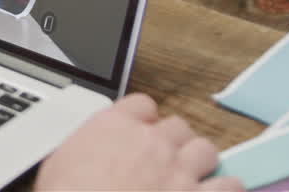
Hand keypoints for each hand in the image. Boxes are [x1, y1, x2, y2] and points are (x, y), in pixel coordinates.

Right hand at [36, 93, 241, 191]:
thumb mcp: (57, 165)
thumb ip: (82, 149)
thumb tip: (84, 156)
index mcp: (114, 126)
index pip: (142, 105)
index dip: (144, 120)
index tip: (142, 133)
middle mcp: (152, 141)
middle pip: (178, 126)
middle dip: (174, 142)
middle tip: (166, 162)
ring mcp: (179, 170)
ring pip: (206, 150)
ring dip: (200, 163)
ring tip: (191, 179)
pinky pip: (231, 185)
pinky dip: (226, 190)